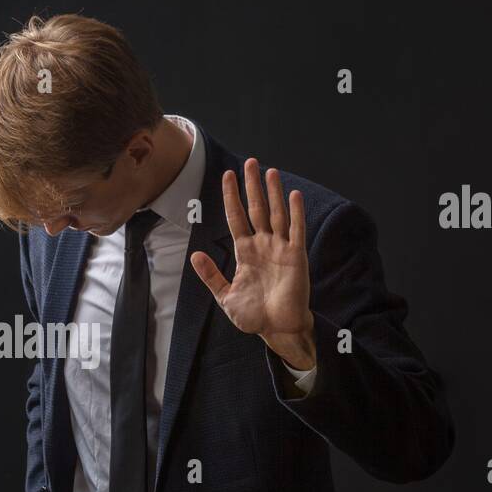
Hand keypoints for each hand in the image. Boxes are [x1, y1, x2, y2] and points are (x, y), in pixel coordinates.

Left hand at [190, 159, 315, 367]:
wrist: (277, 329)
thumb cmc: (254, 316)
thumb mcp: (225, 296)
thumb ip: (211, 275)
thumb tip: (194, 255)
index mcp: (245, 252)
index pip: (236, 217)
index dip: (231, 197)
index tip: (227, 176)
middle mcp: (263, 245)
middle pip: (256, 209)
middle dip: (252, 186)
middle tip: (249, 162)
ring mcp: (280, 249)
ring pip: (275, 214)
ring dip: (274, 193)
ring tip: (270, 171)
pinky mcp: (296, 257)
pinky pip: (296, 231)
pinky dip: (296, 213)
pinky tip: (294, 195)